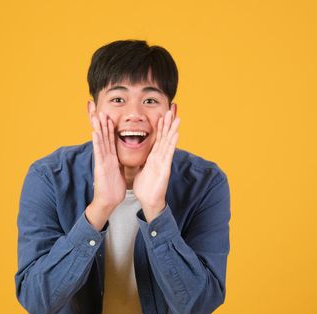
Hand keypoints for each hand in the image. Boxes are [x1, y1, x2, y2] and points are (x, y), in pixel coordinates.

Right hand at [90, 111, 125, 210]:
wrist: (108, 202)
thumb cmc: (113, 189)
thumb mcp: (119, 173)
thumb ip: (119, 164)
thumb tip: (122, 159)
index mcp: (112, 159)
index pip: (111, 141)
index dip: (110, 129)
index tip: (110, 117)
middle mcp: (106, 158)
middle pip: (104, 138)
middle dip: (103, 125)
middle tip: (101, 111)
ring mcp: (102, 161)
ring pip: (101, 142)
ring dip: (99, 129)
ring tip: (97, 117)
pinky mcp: (100, 167)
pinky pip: (99, 152)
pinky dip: (97, 142)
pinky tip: (94, 132)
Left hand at [133, 105, 180, 220]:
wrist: (149, 201)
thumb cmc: (146, 188)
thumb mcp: (141, 171)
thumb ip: (143, 162)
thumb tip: (140, 157)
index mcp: (153, 157)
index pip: (158, 139)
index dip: (160, 127)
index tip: (162, 115)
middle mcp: (160, 157)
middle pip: (165, 137)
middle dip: (168, 123)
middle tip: (172, 109)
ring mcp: (163, 162)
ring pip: (168, 142)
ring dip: (172, 129)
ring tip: (176, 117)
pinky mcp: (164, 168)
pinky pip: (168, 154)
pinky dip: (172, 143)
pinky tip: (175, 134)